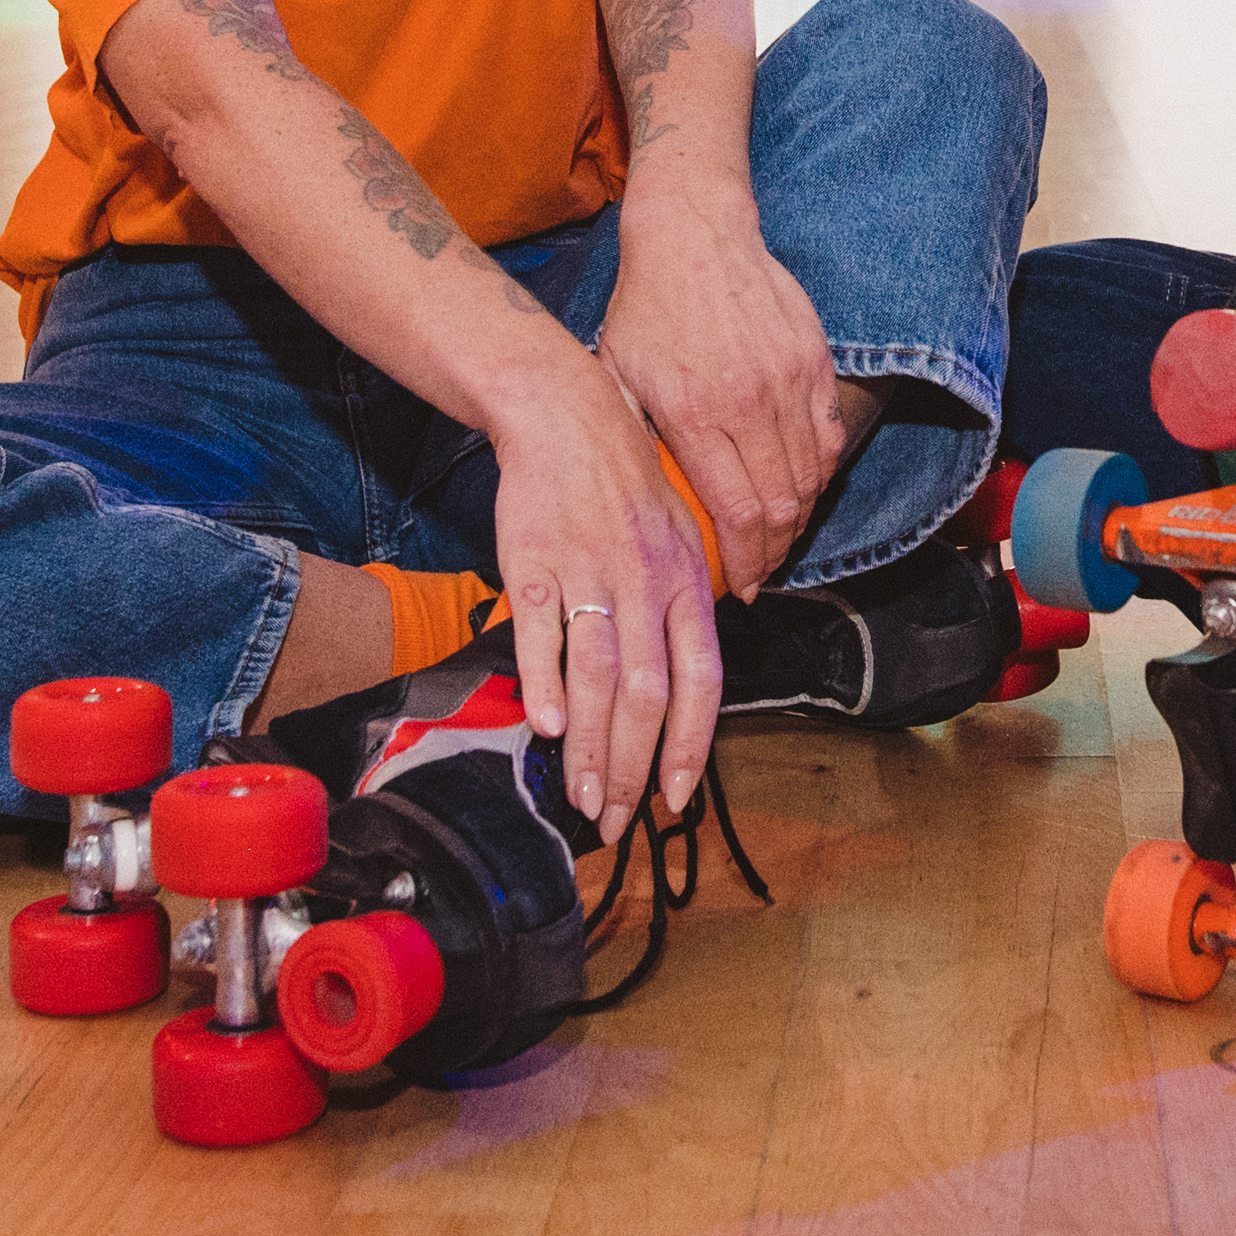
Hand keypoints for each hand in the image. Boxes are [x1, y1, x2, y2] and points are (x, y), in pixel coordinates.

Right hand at [484, 358, 723, 824]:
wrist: (564, 414)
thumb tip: (695, 677)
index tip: (676, 798)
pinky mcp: (534, 565)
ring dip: (592, 748)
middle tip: (617, 821)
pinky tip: (547, 727)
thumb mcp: (681, 536)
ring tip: (582, 799)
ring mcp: (590, 575)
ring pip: (599, 677)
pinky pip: (541, 634)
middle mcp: (645, 585)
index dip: (689, 746)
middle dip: (634, 770)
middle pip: (648, 695)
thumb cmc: (624, 482)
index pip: (700, 682)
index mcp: (686, 584)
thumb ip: (689, 607)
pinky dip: (544, 682)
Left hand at [598, 188, 845, 584]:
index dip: (745, 562)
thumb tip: (647, 509)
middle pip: (783, 505)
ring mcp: (790, 379)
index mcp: (696, 413)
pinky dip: (819, 472)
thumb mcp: (619, 378)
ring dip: (799, 517)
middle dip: (775, 552)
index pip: (738, 512)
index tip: (740, 587)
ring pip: (813, 476)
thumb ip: (638, 443)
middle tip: (762, 572)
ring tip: (779, 538)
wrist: (694, 235)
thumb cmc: (646, 309)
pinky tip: (800, 487)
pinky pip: (829, 436)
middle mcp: (750, 401)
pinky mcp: (815, 359)